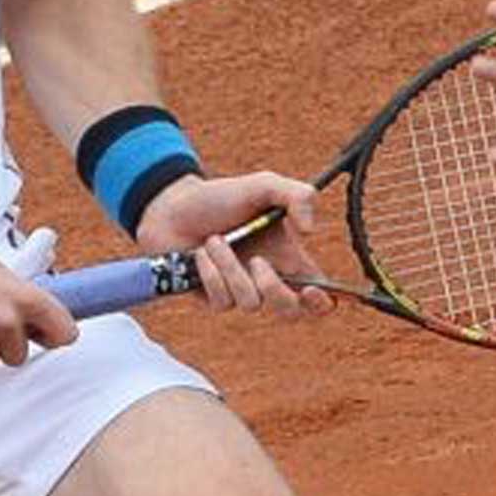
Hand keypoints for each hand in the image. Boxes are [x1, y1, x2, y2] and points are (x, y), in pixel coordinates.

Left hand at [137, 172, 334, 319]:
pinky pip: (222, 301)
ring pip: (250, 303)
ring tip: (215, 240)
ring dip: (230, 268)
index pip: (319, 293)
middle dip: (275, 290)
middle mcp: (268, 278)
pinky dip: (211, 274)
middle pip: (290, 311)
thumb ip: (296, 195)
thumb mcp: (263, 185)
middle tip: (258, 262)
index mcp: (289, 257)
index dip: (322, 302)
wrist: (173, 207)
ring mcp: (241, 291)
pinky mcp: (215, 299)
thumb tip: (310, 231)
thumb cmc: (221, 196)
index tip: (312, 290)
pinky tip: (201, 254)